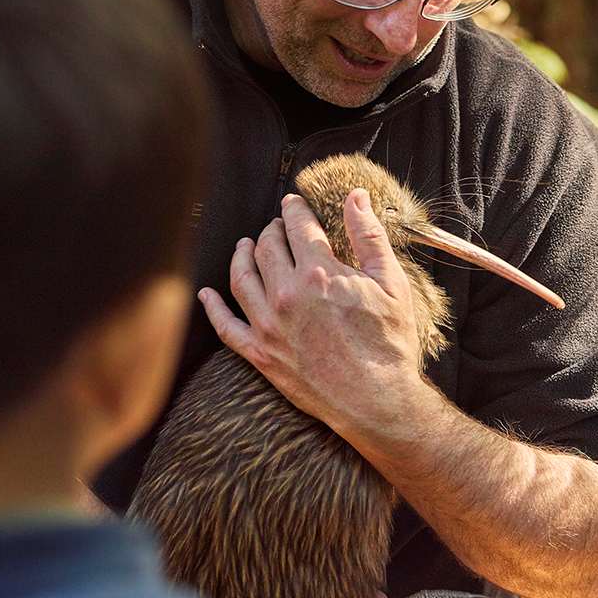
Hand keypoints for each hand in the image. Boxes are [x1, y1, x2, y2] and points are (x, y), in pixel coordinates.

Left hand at [198, 188, 426, 432]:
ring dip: (241, 256)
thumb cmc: (389, 343)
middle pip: (266, 247)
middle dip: (271, 230)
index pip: (297, 225)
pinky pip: (225, 327)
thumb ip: (369, 236)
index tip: (293, 202)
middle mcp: (286, 294)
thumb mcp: (391, 283)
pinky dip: (212, 308)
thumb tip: (356, 197)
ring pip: (241, 278)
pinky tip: (206, 294)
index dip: (294, 208)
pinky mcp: (260, 354)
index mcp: (319, 272)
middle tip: (277, 226)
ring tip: (245, 246)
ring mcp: (269, 325)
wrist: (377, 400)